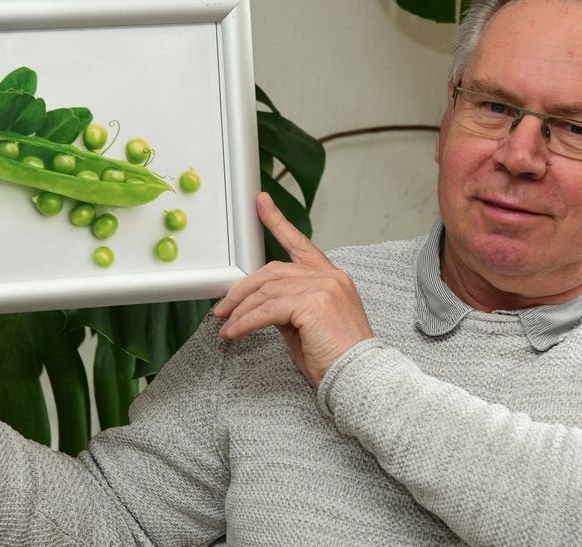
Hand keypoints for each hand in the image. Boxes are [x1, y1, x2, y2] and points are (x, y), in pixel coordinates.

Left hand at [214, 192, 373, 385]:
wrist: (359, 377)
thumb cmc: (336, 357)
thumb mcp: (306, 326)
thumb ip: (287, 307)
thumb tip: (260, 304)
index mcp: (331, 278)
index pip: (299, 244)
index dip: (277, 222)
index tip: (261, 204)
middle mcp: (328, 277)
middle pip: (272, 272)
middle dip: (242, 289)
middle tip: (222, 307)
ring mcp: (322, 287)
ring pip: (266, 292)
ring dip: (240, 311)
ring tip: (226, 326)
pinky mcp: (312, 304)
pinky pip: (267, 310)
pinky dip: (246, 322)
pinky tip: (235, 333)